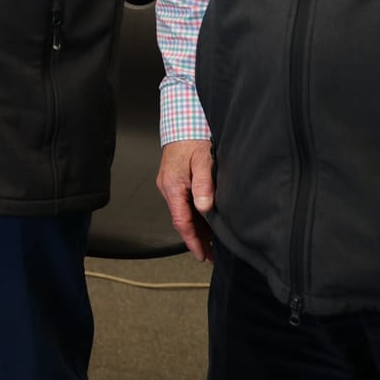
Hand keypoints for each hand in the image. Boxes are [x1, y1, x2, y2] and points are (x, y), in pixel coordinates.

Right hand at [157, 139, 214, 261]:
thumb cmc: (193, 140)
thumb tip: (205, 207)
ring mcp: (170, 185)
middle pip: (182, 220)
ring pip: (183, 213)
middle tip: (210, 256)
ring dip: (196, 229)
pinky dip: (194, 217)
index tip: (201, 255)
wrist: (183, 122)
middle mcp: (168, 188)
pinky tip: (206, 223)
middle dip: (196, 239)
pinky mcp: (175, 181)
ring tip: (211, 244)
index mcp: (173, 187)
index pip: (181, 221)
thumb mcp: (203, 161)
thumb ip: (203, 185)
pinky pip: (183, 204)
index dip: (192, 241)